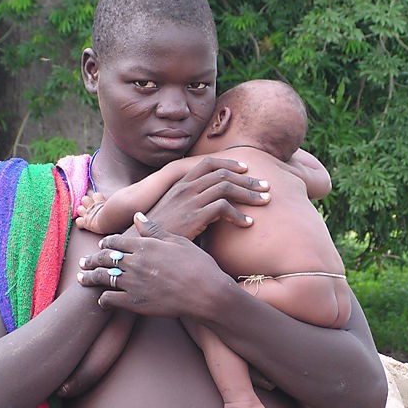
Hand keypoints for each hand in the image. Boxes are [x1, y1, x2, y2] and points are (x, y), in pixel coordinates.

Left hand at [77, 213, 230, 318]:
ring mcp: (133, 284)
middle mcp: (135, 263)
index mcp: (145, 245)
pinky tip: (102, 299)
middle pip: (106, 258)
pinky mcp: (135, 303)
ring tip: (82, 278)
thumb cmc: (197, 265)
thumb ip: (154, 229)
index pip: (116, 241)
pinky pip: (111, 300)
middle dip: (92, 259)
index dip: (107, 242)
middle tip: (84, 262)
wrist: (206, 293)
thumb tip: (137, 217)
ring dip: (91, 277)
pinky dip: (103, 299)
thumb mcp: (178, 241)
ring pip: (104, 278)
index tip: (102, 244)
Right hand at [146, 157, 269, 239]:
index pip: (207, 163)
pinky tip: (248, 224)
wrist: (141, 244)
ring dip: (249, 194)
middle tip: (266, 186)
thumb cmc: (159, 231)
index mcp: (180, 184)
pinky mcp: (194, 217)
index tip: (245, 169)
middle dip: (248, 180)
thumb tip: (210, 206)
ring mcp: (190, 201)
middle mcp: (186, 188)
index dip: (228, 163)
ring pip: (227, 188)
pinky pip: (223, 208)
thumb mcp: (173, 211)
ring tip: (265, 201)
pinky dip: (239, 215)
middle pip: (223, 174)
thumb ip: (189, 203)